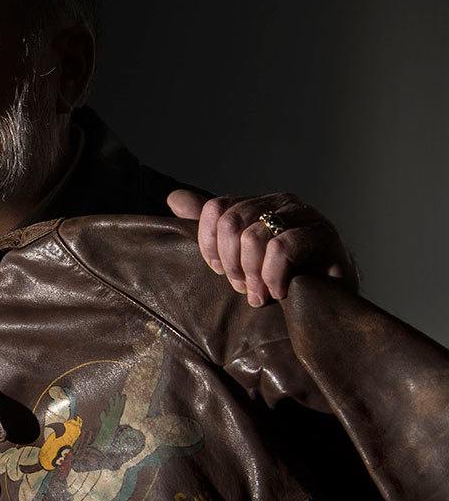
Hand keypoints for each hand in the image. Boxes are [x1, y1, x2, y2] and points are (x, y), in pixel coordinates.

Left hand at [167, 190, 357, 306]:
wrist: (328, 302)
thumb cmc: (281, 278)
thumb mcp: (238, 254)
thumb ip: (211, 226)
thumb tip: (174, 198)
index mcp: (256, 204)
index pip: (215, 208)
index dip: (210, 244)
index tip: (219, 271)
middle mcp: (279, 202)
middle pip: (231, 222)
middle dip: (231, 263)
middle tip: (241, 288)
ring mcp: (304, 215)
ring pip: (254, 238)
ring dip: (252, 275)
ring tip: (261, 294)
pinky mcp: (324, 233)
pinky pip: (282, 250)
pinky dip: (274, 277)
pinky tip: (279, 292)